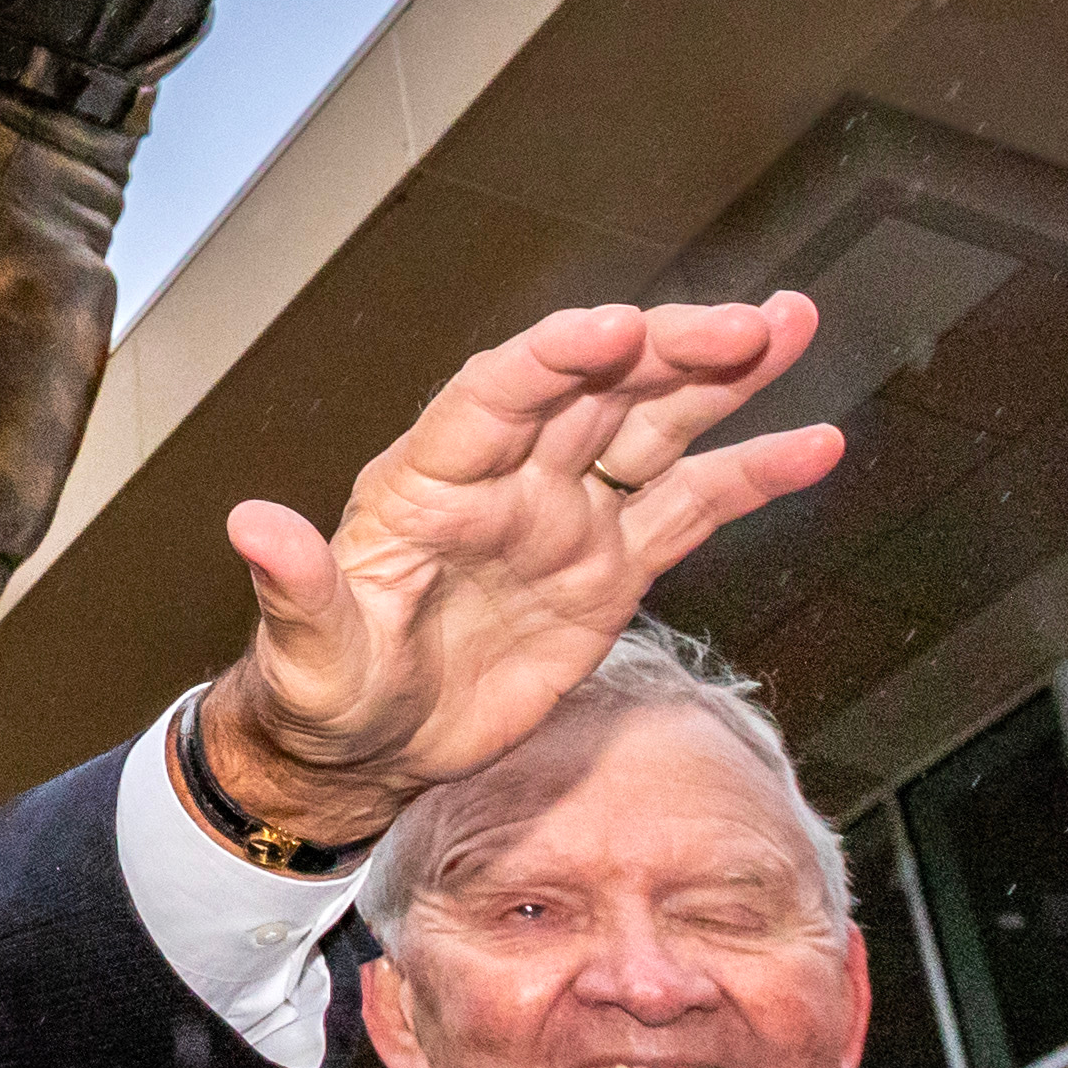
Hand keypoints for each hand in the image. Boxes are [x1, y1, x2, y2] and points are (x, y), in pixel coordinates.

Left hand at [194, 298, 848, 848]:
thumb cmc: (324, 688)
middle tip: (749, 322)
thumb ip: (295, 586)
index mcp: (430, 479)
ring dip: (721, 375)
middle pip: (596, 390)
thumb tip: (253, 525)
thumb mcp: (304, 652)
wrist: (366, 745)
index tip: (614, 329)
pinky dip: (750, 475)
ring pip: (653, 424)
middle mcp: (508, 477)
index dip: (555, 359)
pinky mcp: (611, 565)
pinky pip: (689, 508)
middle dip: (669, 349)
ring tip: (791, 323)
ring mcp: (566, 515)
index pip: (497, 395)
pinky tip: (814, 445)